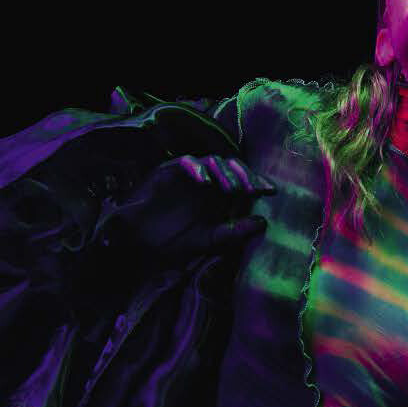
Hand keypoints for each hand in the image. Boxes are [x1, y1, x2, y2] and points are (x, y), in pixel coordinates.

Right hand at [94, 152, 277, 264]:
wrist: (136, 245)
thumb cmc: (171, 242)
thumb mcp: (207, 241)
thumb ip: (233, 232)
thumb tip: (263, 222)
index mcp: (217, 196)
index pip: (242, 181)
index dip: (257, 183)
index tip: (270, 192)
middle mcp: (205, 182)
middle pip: (231, 166)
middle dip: (245, 175)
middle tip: (254, 188)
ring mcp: (186, 175)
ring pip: (211, 161)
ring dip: (224, 172)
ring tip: (232, 188)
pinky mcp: (167, 171)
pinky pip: (184, 162)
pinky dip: (196, 168)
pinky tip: (205, 181)